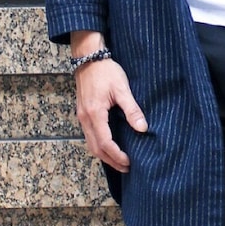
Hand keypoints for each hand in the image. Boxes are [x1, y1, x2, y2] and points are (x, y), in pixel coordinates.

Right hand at [74, 56, 147, 172]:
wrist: (88, 57)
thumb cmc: (105, 71)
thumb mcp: (122, 89)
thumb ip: (132, 109)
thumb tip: (142, 128)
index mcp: (94, 114)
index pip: (105, 143)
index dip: (117, 155)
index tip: (129, 162)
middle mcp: (85, 118)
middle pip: (95, 148)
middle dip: (111, 160)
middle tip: (126, 167)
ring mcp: (82, 116)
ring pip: (90, 144)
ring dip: (104, 155)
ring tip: (119, 161)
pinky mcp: (83, 113)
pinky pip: (89, 136)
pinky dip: (99, 145)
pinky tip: (110, 146)